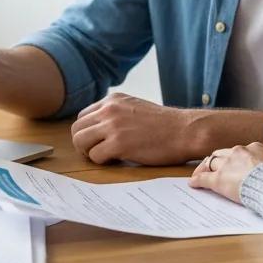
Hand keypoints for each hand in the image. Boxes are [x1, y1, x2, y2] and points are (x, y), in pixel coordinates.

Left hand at [71, 94, 200, 165]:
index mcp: (112, 100)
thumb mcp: (135, 107)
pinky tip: (117, 161)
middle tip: (98, 153)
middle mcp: (109, 109)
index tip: (98, 142)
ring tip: (106, 157)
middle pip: (77, 129)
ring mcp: (113, 126)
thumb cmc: (165, 124)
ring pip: (80, 142)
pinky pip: (95, 156)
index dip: (88, 132)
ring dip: (89, 153)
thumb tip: (98, 128)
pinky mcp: (119, 144)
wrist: (185, 131)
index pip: (83, 116)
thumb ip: (116, 113)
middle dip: (84, 144)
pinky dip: (102, 162)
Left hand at [190, 143, 262, 202]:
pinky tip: (193, 184)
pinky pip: (204, 178)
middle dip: (216, 160)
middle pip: (221, 153)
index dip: (232, 157)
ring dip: (206, 168)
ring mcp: (227, 165)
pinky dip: (197, 180)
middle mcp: (238, 152)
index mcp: (254, 147)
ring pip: (211, 162)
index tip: (231, 161)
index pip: (238, 151)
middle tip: (211, 166)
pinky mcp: (219, 179)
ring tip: (201, 173)